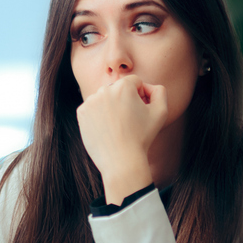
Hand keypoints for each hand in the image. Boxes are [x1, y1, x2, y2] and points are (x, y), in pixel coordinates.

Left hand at [76, 75, 164, 203]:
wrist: (121, 160)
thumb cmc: (143, 137)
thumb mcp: (161, 112)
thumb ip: (159, 91)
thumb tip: (146, 86)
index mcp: (123, 86)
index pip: (134, 82)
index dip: (141, 96)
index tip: (140, 112)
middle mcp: (104, 90)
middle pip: (118, 89)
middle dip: (125, 100)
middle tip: (129, 121)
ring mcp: (90, 101)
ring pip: (105, 98)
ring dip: (111, 107)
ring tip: (118, 126)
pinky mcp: (81, 113)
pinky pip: (93, 108)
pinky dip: (99, 116)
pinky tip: (107, 129)